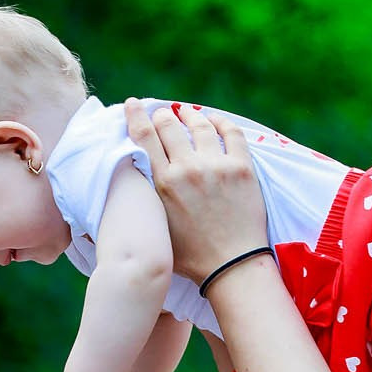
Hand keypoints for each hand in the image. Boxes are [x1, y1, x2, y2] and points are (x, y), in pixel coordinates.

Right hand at [122, 99, 268, 286]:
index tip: (133, 105)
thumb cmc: (192, 257)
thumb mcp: (158, 229)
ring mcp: (216, 166)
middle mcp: (188, 169)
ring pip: (199, 124)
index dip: (135, 116)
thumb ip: (146, 203)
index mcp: (164, 184)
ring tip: (186, 112)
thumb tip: (130, 187)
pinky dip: (221, 122)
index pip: (144, 137)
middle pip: (169, 125)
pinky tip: (214, 120)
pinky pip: (231, 132)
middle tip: (161, 113)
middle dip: (162, 115)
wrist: (232, 267)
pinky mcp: (241, 168)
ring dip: (190, 114)